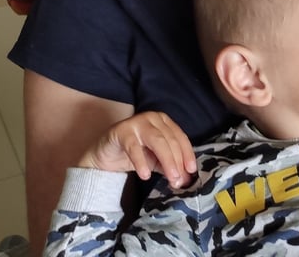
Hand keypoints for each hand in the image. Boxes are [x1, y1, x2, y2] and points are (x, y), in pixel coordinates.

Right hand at [79, 111, 196, 187]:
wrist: (105, 153)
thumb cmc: (134, 153)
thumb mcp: (155, 161)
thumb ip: (169, 167)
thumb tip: (185, 180)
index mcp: (164, 121)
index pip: (180, 137)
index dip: (188, 154)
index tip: (192, 171)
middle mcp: (153, 118)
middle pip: (170, 140)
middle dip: (178, 161)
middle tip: (179, 180)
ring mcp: (137, 122)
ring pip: (157, 141)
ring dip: (167, 160)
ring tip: (171, 178)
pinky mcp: (122, 131)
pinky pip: (134, 147)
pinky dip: (141, 161)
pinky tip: (145, 175)